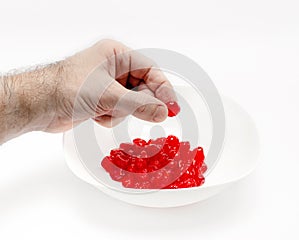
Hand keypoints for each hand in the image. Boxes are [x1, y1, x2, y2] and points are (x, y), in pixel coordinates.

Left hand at [46, 39, 177, 131]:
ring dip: (120, 112)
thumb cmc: (68, 89)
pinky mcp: (102, 99)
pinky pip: (119, 110)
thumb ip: (140, 105)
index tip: (171, 108)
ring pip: (132, 102)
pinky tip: (96, 115)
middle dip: (139, 104)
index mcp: (117, 54)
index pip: (150, 70)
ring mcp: (108, 84)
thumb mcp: (109, 96)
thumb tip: (164, 112)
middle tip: (149, 116)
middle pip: (143, 88)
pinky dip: (111, 116)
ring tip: (104, 111)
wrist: (40, 104)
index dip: (163, 89)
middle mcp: (114, 67)